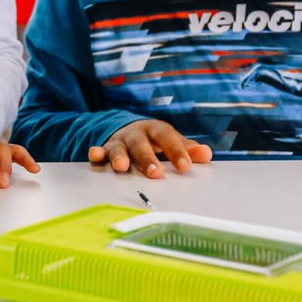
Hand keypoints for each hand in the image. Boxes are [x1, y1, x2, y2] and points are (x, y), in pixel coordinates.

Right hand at [89, 119, 212, 177]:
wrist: (130, 129)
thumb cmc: (156, 140)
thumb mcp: (171, 140)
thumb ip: (187, 148)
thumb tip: (206, 154)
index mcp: (155, 130)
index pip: (167, 138)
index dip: (176, 151)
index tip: (185, 167)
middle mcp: (136, 134)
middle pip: (141, 144)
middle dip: (147, 158)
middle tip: (155, 173)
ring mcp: (119, 141)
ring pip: (118, 148)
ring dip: (120, 157)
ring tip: (121, 168)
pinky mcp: (105, 149)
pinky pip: (100, 151)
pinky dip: (96, 153)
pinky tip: (94, 156)